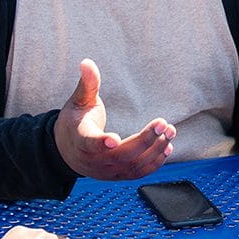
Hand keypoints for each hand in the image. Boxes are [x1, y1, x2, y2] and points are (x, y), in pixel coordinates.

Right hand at [53, 59, 176, 180]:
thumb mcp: (79, 101)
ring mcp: (107, 171)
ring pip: (133, 165)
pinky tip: (167, 146)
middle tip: (162, 123)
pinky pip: (138, 173)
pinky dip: (154, 162)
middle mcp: (93, 160)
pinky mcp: (118, 176)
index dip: (101, 143)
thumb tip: (86, 62)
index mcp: (80, 139)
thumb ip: (87, 84)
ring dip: (155, 150)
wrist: (68, 150)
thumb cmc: (75, 121)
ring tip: (170, 130)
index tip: (114, 138)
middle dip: (144, 140)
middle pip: (122, 155)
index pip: (90, 143)